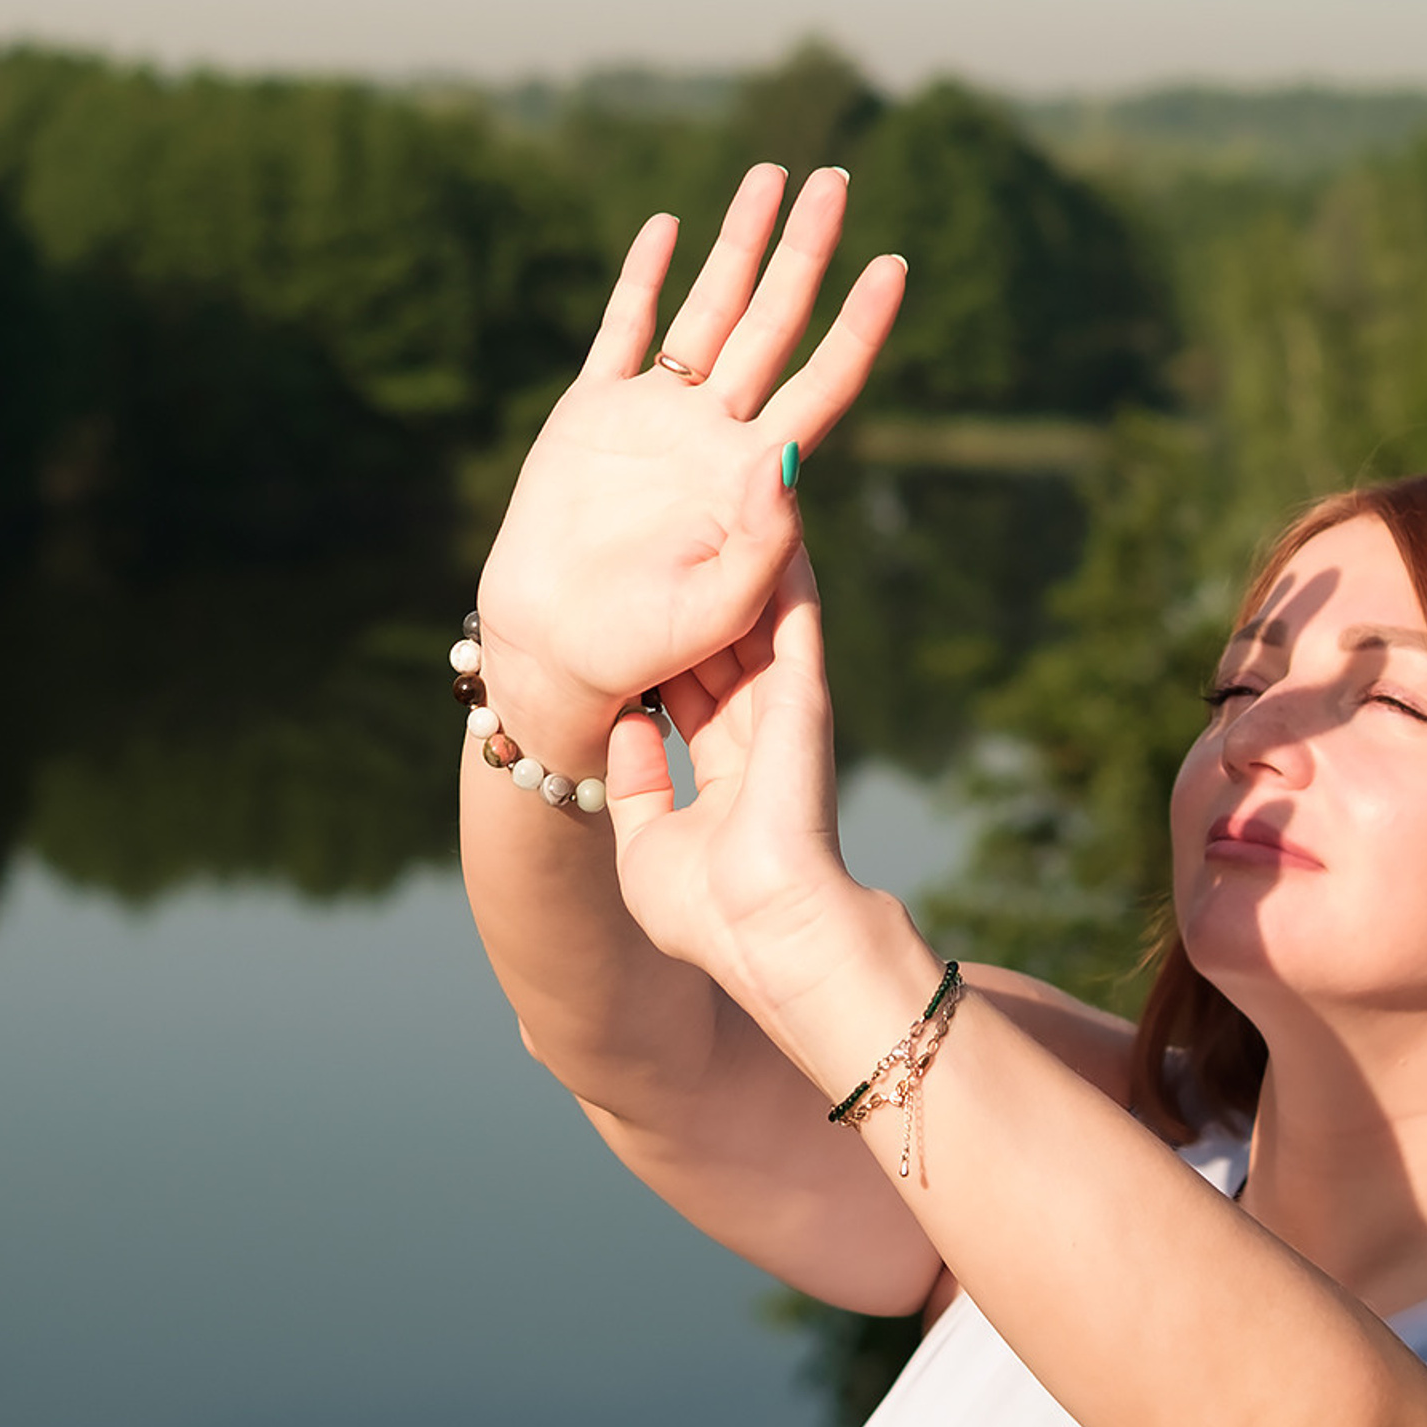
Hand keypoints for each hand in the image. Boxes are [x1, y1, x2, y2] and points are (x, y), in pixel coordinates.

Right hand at [474, 166, 904, 728]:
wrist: (554, 651)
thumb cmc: (642, 650)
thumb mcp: (715, 610)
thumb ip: (761, 543)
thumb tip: (788, 455)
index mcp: (754, 476)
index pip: (823, 384)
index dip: (859, 327)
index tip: (894, 266)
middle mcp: (714, 434)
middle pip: (772, 322)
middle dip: (804, 251)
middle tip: (835, 178)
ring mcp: (654, 417)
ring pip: (707, 309)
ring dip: (738, 244)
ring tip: (770, 175)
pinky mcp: (591, 413)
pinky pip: (623, 330)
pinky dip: (644, 277)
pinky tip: (670, 226)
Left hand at [603, 553, 877, 1022]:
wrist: (770, 934)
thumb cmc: (708, 915)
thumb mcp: (646, 846)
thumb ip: (636, 786)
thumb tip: (623, 728)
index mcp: (726, 770)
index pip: (691, 691)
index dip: (668, 648)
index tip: (640, 604)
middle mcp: (758, 734)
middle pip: (723, 644)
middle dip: (703, 589)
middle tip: (681, 526)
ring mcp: (784, 713)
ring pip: (761, 619)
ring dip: (746, 560)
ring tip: (728, 492)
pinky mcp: (803, 697)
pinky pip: (793, 616)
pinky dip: (783, 564)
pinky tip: (771, 508)